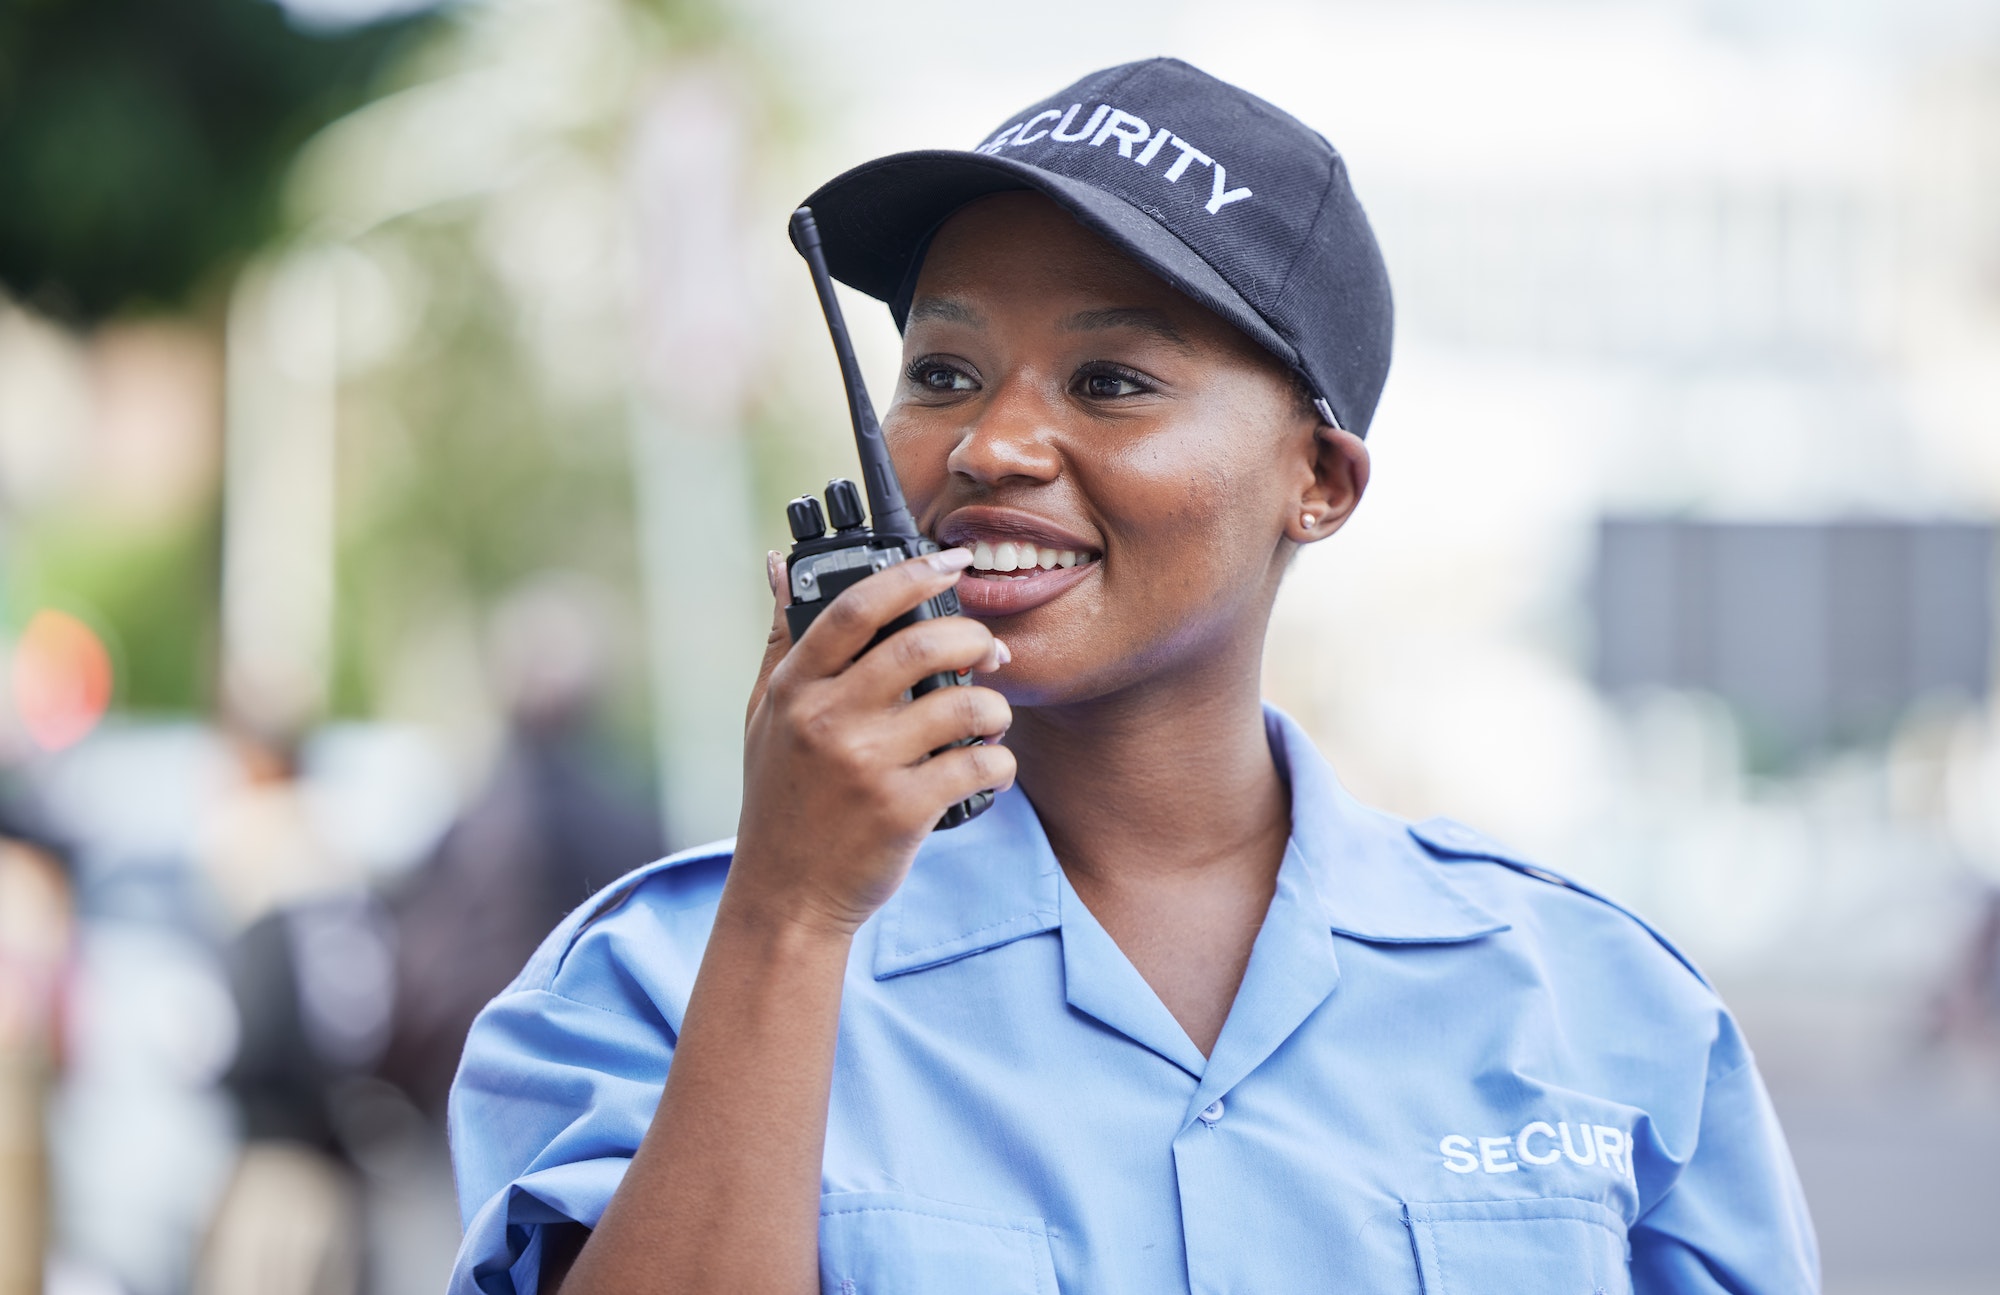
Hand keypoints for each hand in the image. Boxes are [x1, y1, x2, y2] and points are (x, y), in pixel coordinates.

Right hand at [733, 547, 1012, 937]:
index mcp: (795, 689)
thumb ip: (781, 640)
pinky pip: (979, 764)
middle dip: (972, 635)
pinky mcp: (903, 811)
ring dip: (997, 706)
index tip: (951, 560)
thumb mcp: (764, 717)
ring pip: (964, 704)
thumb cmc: (781, 802)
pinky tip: (989, 767)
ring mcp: (866, 766)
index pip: (855, 608)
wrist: (786, 899)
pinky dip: (1000, 762)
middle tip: (989, 646)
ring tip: (991, 717)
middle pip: (921, 645)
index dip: (911, 574)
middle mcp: (828, 720)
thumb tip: (779, 565)